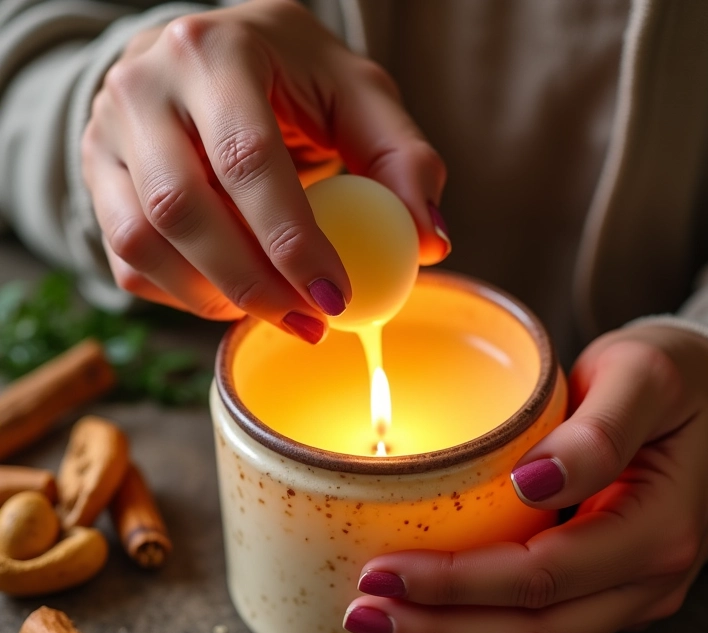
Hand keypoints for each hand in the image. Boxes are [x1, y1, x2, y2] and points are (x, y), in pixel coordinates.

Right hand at [81, 0, 447, 339]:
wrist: (208, 57)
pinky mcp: (95, 178)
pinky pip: (128, 259)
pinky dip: (184, 294)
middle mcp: (143, 87)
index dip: (292, 242)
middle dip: (254, 285)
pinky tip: (235, 294)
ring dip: (216, 298)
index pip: (248, 161)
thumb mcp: (359, 97)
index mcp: (215, 53)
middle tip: (311, 323)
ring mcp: (106, 134)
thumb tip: (430, 243)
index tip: (337, 298)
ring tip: (279, 312)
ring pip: (143, 242)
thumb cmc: (292, 78)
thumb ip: (403, 162)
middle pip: (183, 210)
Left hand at [344, 325, 707, 632]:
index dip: (458, 584)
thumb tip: (533, 480)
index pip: (542, 576)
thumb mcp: (644, 377)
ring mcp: (626, 598)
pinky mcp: (605, 596)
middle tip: (360, 619)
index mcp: (655, 529)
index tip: (383, 570)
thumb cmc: (677, 383)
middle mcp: (644, 582)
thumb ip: (598, 431)